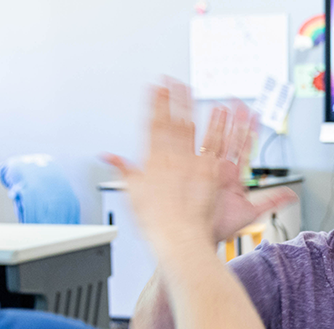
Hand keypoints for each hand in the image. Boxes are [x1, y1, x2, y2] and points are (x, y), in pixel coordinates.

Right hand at [104, 79, 218, 253]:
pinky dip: (218, 127)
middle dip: (173, 100)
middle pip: (172, 123)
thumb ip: (126, 171)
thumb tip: (111, 158)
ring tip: (196, 91)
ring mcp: (192, 165)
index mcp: (152, 163)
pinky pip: (216, 145)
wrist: (178, 239)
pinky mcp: (210, 173)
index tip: (156, 89)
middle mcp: (172, 159)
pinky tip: (219, 113)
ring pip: (193, 129)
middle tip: (174, 81)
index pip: (152, 126)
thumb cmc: (157, 224)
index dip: (154, 105)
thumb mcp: (133, 195)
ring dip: (194, 107)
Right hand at [204, 102, 296, 242]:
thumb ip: (273, 201)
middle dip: (234, 121)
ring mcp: (206, 170)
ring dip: (217, 123)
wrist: (201, 237)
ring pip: (212, 141)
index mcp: (235, 177)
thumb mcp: (251, 212)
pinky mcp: (193, 174)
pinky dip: (193, 137)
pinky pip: (193, 151)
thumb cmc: (222, 227)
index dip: (250, 131)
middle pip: (229, 140)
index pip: (244, 149)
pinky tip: (192, 121)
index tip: (255, 115)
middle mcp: (221, 171)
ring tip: (222, 105)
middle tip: (239, 102)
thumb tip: (292, 196)